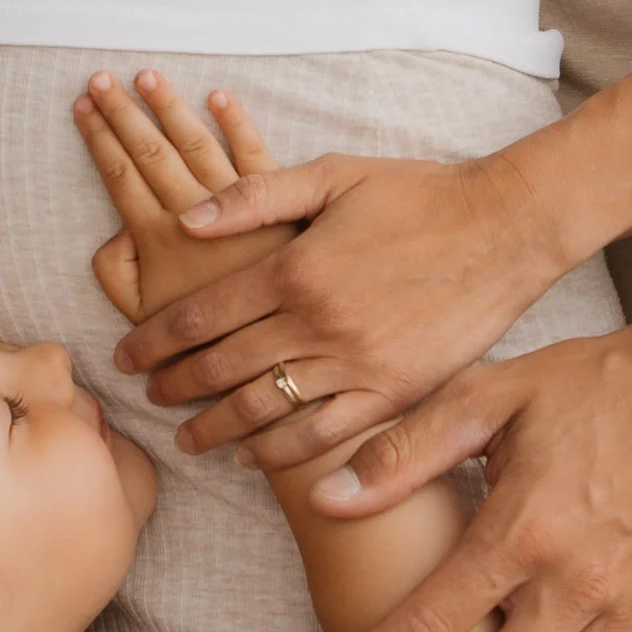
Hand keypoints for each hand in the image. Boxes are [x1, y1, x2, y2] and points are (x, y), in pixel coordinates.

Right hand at [73, 70, 293, 324]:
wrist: (272, 356)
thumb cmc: (205, 341)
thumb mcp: (143, 320)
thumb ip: (116, 276)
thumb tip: (117, 233)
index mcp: (158, 239)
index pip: (120, 175)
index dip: (99, 138)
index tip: (82, 104)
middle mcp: (196, 214)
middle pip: (150, 150)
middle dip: (122, 112)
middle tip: (101, 77)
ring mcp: (239, 207)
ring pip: (196, 143)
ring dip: (169, 107)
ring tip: (146, 76)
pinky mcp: (280, 207)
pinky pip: (255, 154)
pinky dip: (237, 123)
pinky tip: (219, 96)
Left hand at [110, 150, 567, 468]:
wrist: (506, 228)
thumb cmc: (419, 194)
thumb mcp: (333, 175)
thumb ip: (254, 195)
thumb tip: (184, 217)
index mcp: (295, 266)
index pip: (200, 314)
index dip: (154, 339)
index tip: (125, 356)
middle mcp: (318, 322)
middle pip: (221, 366)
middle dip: (174, 386)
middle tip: (146, 397)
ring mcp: (356, 363)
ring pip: (263, 409)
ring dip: (215, 428)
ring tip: (186, 438)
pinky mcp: (393, 393)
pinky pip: (322, 434)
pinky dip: (278, 452)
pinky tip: (250, 457)